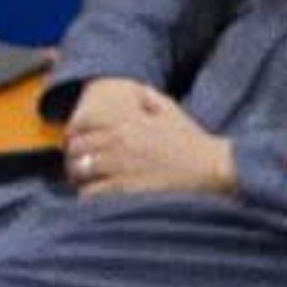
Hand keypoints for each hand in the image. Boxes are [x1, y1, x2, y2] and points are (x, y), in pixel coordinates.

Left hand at [60, 80, 236, 200]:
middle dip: (75, 158)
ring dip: (81, 178)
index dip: (73, 137)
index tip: (76, 145)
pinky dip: (90, 196)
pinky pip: (91, 194)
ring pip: (80, 172)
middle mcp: (119, 143)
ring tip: (89, 183)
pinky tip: (100, 197)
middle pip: (76, 150)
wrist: (212, 167)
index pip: (80, 127)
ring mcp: (121, 167)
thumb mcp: (173, 112)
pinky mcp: (126, 190)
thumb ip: (151, 98)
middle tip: (81, 168)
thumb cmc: (193, 142)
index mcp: (126, 123)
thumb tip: (139, 89)